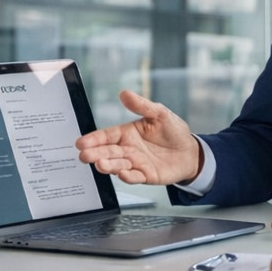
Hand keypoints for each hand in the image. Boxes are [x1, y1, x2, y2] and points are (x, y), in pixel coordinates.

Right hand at [74, 90, 200, 184]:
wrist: (190, 150)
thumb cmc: (173, 130)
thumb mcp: (159, 113)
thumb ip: (142, 105)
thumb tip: (124, 93)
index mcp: (127, 133)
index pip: (107, 136)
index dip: (93, 139)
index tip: (81, 142)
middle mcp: (128, 149)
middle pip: (108, 152)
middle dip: (94, 154)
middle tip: (84, 156)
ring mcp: (135, 163)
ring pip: (118, 165)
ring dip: (108, 166)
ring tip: (100, 164)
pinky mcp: (146, 176)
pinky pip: (135, 177)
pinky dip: (128, 177)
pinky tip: (123, 174)